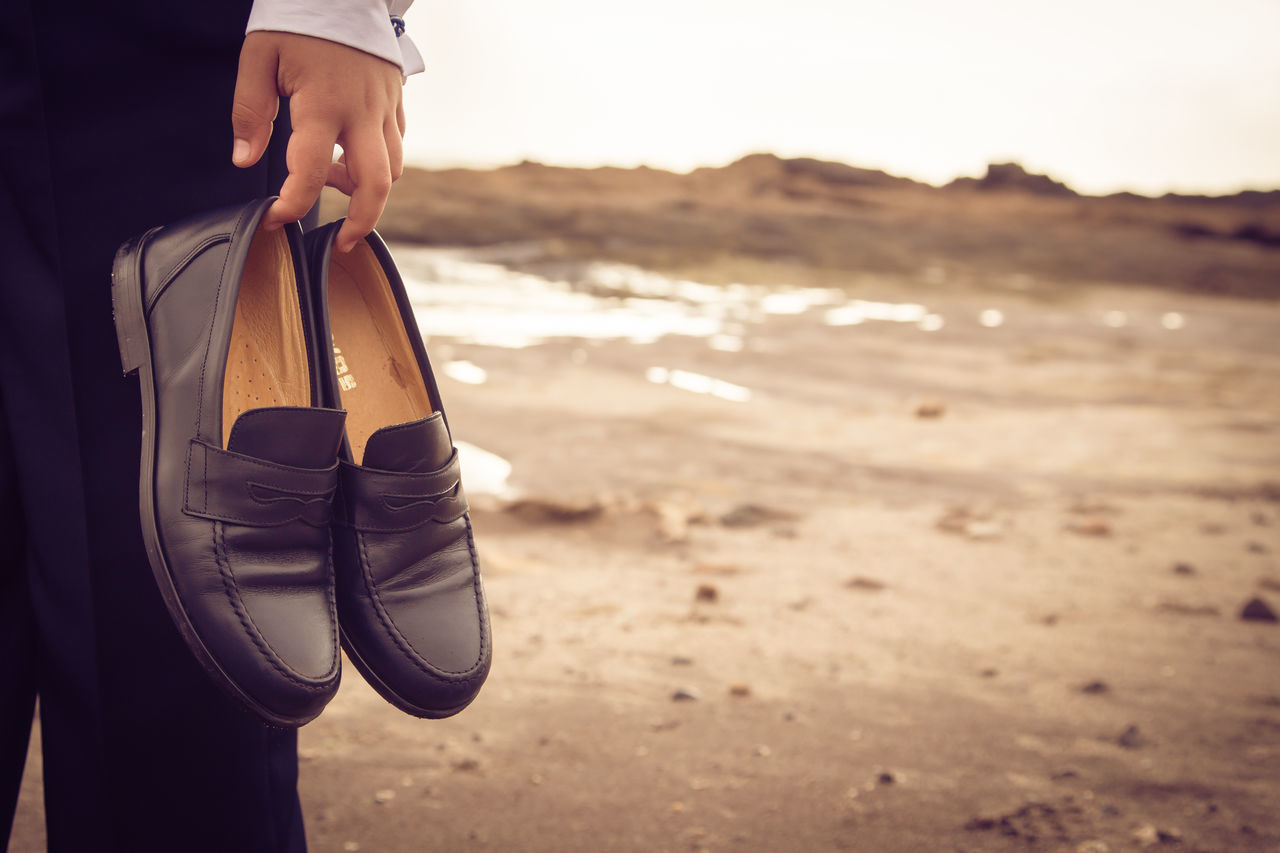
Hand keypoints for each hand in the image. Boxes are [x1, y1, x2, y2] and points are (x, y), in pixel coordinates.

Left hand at [231, 31, 405, 252]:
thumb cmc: (297, 20)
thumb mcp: (259, 58)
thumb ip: (250, 111)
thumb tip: (245, 160)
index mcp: (324, 104)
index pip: (310, 172)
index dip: (293, 205)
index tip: (276, 220)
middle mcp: (362, 112)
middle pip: (376, 185)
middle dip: (360, 222)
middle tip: (342, 241)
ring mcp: (385, 108)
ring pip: (392, 168)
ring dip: (366, 188)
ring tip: (334, 180)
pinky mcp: (397, 101)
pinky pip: (396, 144)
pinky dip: (377, 161)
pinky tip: (350, 152)